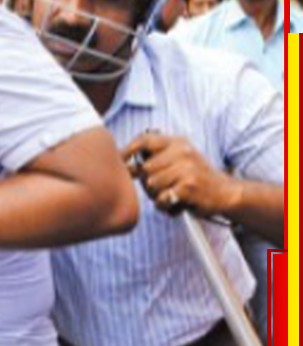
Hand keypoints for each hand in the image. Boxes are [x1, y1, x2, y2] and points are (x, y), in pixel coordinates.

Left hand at [124, 132, 240, 217]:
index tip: (120, 160)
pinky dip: (165, 205)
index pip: (146, 140)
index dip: (128, 150)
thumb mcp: (180, 159)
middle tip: (161, 187)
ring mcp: (187, 169)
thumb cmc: (197, 177)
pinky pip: (162, 198)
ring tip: (170, 194)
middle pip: (144, 168)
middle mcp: (183, 152)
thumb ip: (156, 156)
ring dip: (156, 195)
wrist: (226, 192)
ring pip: (151, 184)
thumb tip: (122, 158)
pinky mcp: (189, 186)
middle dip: (146, 182)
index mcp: (178, 143)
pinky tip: (176, 203)